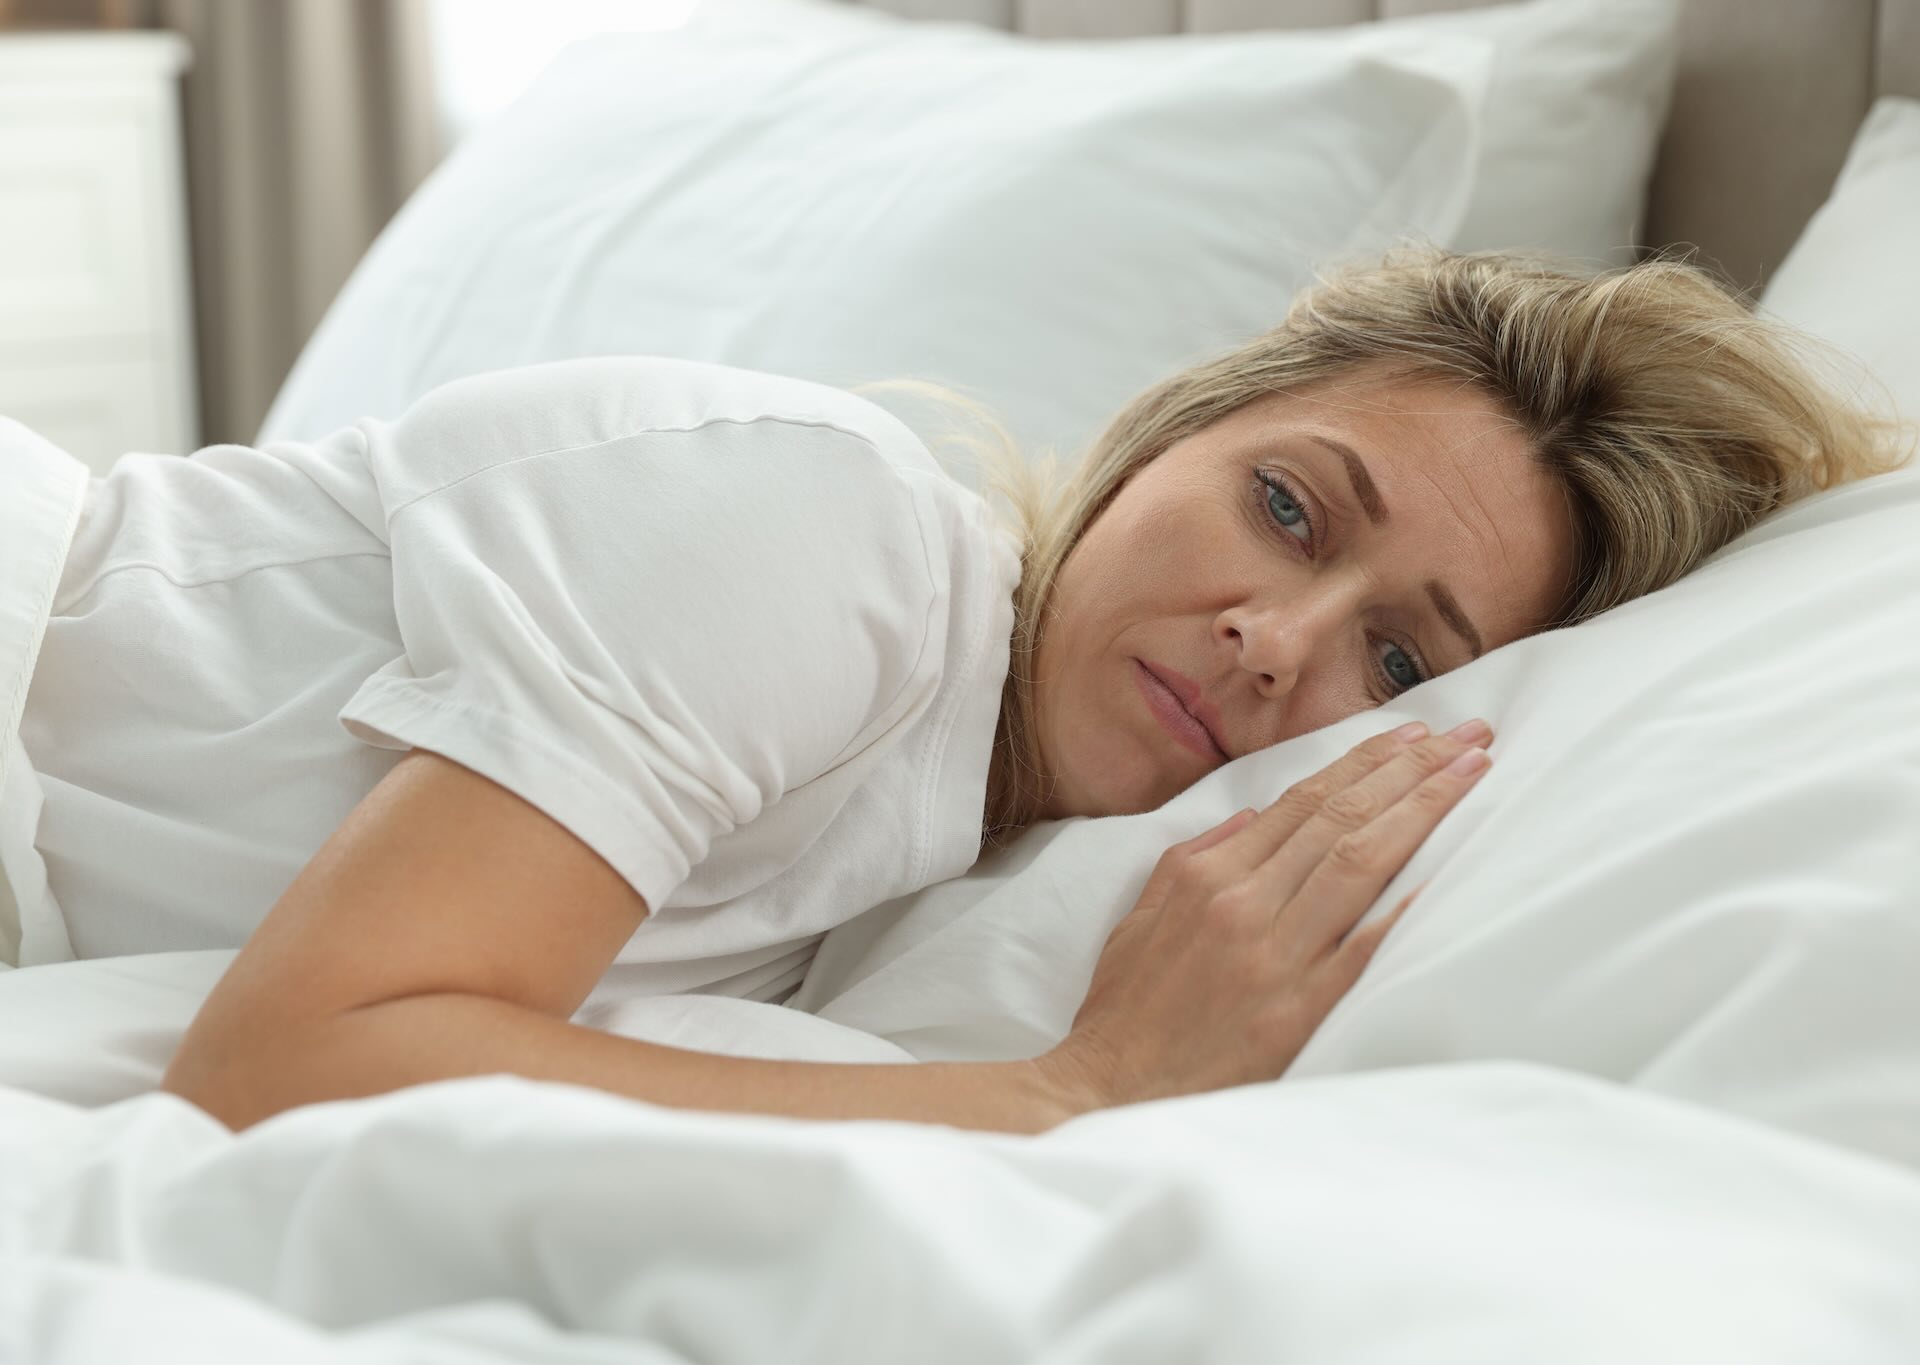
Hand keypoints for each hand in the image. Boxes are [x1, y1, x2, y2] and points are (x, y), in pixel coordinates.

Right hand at [1037, 720, 1493, 1115]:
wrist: (1110, 1092)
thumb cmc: (1124, 1013)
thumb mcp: (1139, 919)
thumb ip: (1191, 861)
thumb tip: (1250, 819)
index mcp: (1207, 876)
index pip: (1303, 802)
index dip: (1365, 763)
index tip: (1414, 735)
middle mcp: (1244, 904)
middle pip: (1342, 818)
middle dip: (1411, 769)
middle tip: (1469, 736)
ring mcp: (1274, 956)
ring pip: (1359, 862)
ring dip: (1423, 810)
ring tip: (1471, 773)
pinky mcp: (1298, 1011)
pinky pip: (1362, 948)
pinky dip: (1404, 907)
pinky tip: (1448, 873)